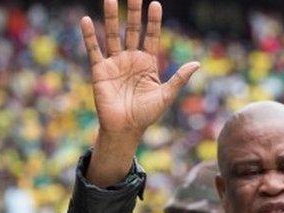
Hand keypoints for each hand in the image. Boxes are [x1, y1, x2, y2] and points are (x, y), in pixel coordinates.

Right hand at [80, 0, 199, 185]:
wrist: (125, 130)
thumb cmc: (146, 115)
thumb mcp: (165, 96)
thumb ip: (179, 79)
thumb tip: (197, 63)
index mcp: (147, 62)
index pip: (151, 36)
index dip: (153, 21)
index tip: (155, 4)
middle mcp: (131, 59)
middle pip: (132, 30)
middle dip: (133, 12)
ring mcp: (115, 63)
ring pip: (112, 35)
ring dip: (111, 17)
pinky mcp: (100, 71)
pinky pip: (94, 50)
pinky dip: (89, 36)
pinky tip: (86, 20)